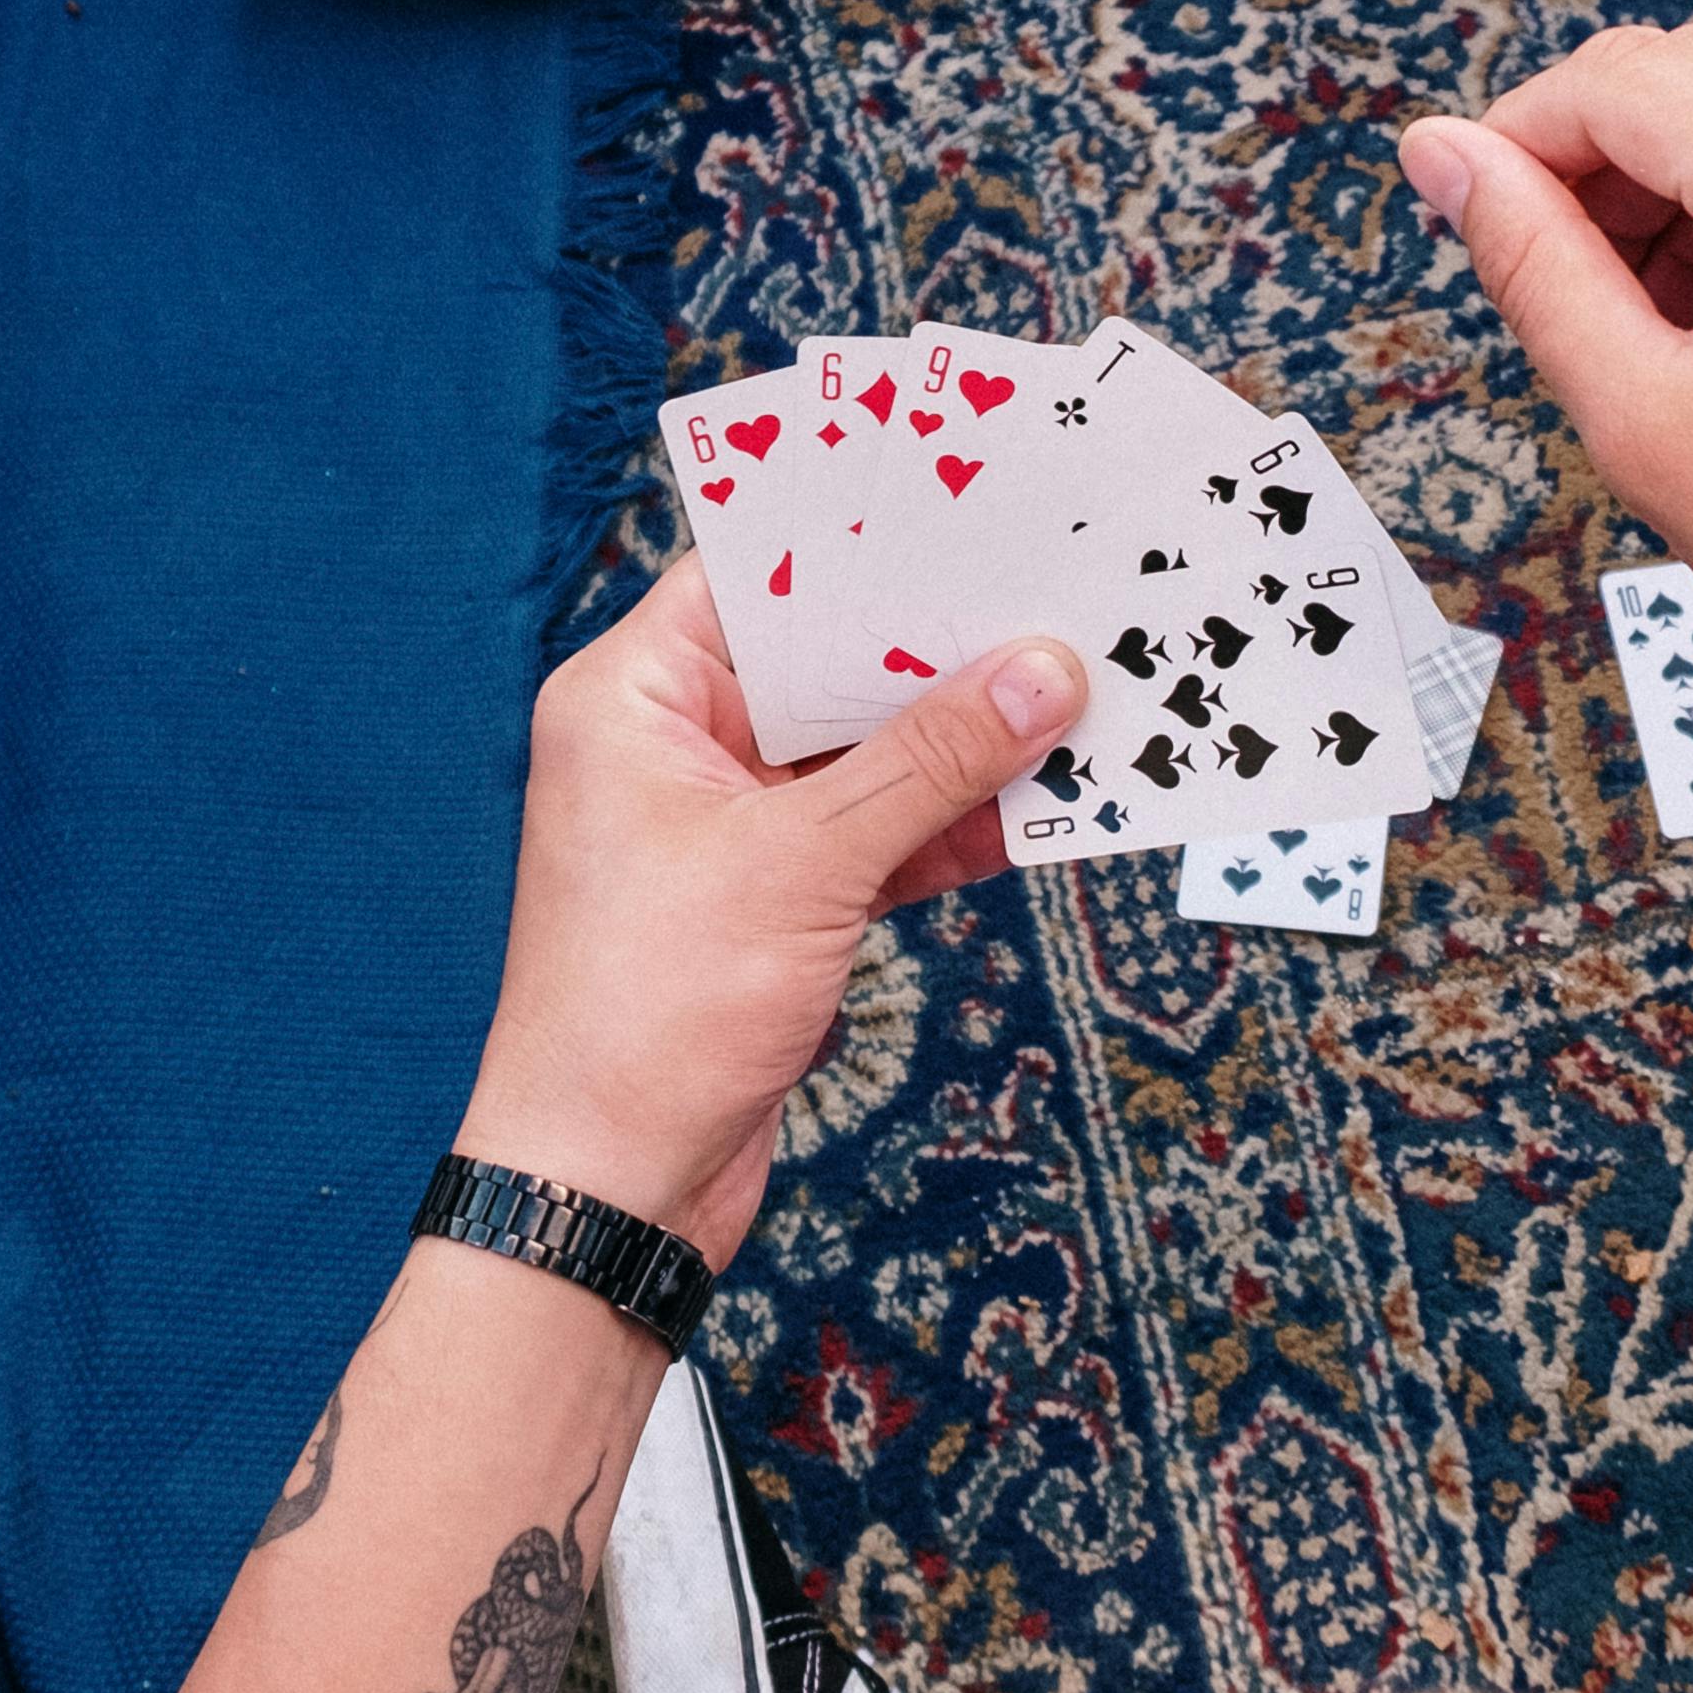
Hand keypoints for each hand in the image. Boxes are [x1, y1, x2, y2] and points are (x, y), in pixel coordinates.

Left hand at [449, 564, 1079, 1262]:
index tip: (977, 500)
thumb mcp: (804, 867)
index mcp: (634, 699)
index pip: (760, 574)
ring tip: (1085, 692)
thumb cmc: (649, 1016)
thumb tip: (1043, 674)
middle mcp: (674, 746)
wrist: (607, 1192)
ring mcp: (728, 825)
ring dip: (965, 738)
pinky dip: (953, 822)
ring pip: (867, 751)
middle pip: (828, 660)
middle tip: (1062, 592)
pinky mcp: (776, 900)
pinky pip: (881, 831)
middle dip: (941, 643)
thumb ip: (930, 764)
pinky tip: (1047, 801)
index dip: (867, 538)